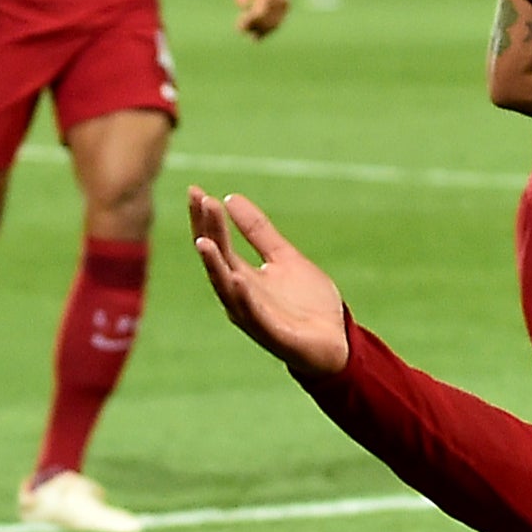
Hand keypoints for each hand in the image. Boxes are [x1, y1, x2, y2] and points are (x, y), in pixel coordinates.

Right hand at [189, 185, 347, 378]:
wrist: (336, 342)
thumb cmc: (307, 304)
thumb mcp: (284, 257)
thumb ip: (259, 232)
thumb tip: (230, 197)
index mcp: (242, 277)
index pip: (217, 243)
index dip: (205, 218)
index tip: (194, 190)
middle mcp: (241, 296)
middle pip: (218, 261)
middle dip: (208, 232)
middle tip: (202, 202)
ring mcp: (254, 316)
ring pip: (227, 289)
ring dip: (215, 265)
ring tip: (204, 241)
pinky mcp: (273, 334)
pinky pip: (254, 315)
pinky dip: (244, 298)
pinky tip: (237, 279)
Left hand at [234, 0, 289, 37]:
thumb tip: (242, 5)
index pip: (259, 13)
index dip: (250, 23)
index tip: (238, 26)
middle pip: (268, 21)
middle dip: (255, 28)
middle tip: (242, 31)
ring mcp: (284, 2)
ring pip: (275, 23)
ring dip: (264, 32)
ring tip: (252, 38)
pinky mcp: (286, 5)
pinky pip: (279, 21)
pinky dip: (270, 28)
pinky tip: (260, 34)